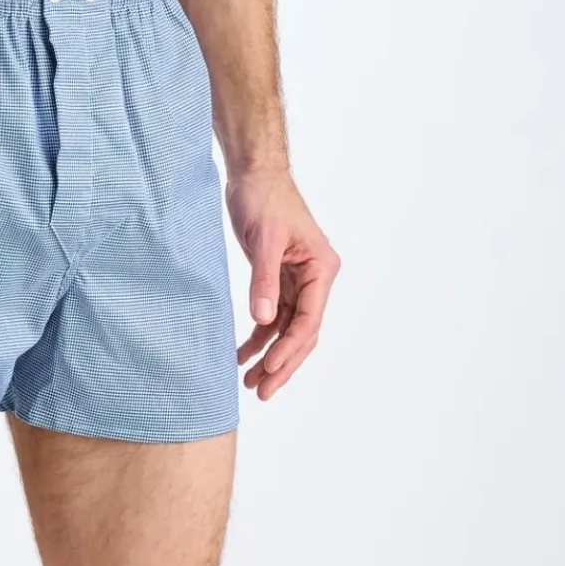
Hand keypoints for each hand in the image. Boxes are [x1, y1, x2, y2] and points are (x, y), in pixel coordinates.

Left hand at [224, 168, 340, 400]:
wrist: (254, 174)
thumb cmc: (264, 198)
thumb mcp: (264, 240)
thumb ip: (264, 280)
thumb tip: (264, 319)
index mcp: (321, 269)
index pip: (309, 319)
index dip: (289, 348)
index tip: (270, 370)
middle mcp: (315, 279)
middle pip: (302, 332)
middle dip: (282, 363)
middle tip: (261, 391)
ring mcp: (298, 281)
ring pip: (287, 329)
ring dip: (269, 355)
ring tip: (250, 383)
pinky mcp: (279, 279)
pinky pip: (273, 316)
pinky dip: (259, 336)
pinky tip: (242, 354)